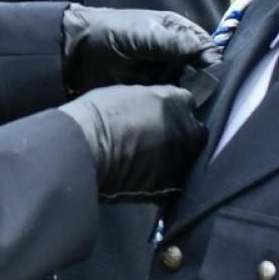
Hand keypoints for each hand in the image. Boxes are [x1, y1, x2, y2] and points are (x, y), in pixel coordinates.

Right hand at [58, 85, 204, 200]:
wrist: (84, 147)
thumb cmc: (99, 114)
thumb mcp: (129, 94)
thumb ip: (153, 100)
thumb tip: (159, 107)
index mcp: (176, 102)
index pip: (188, 103)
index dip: (176, 110)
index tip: (164, 116)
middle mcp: (185, 130)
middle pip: (195, 132)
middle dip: (182, 135)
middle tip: (160, 139)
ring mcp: (180, 159)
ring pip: (187, 158)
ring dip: (175, 157)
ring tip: (152, 160)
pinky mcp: (170, 186)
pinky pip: (173, 181)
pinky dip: (163, 179)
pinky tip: (146, 176)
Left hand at [60, 5, 220, 97]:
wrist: (77, 51)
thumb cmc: (110, 32)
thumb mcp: (141, 34)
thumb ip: (170, 42)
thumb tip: (202, 50)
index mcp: (177, 32)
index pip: (206, 49)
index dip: (212, 64)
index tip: (213, 81)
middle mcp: (176, 54)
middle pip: (201, 72)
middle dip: (204, 86)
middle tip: (202, 101)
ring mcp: (165, 73)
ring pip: (189, 89)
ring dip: (191, 99)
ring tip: (191, 111)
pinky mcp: (153, 91)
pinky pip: (171, 101)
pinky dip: (175, 108)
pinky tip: (177, 116)